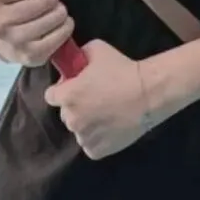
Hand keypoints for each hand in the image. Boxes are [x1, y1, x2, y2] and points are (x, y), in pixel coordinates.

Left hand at [44, 40, 153, 159]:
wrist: (148, 94)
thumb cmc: (122, 69)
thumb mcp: (96, 49)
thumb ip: (79, 56)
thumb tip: (73, 63)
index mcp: (67, 96)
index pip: (51, 96)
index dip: (62, 90)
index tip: (75, 88)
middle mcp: (72, 119)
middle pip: (65, 114)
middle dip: (75, 107)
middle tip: (95, 99)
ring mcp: (84, 137)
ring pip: (79, 130)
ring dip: (86, 124)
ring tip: (106, 114)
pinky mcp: (97, 151)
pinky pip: (90, 145)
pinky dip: (97, 138)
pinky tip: (110, 127)